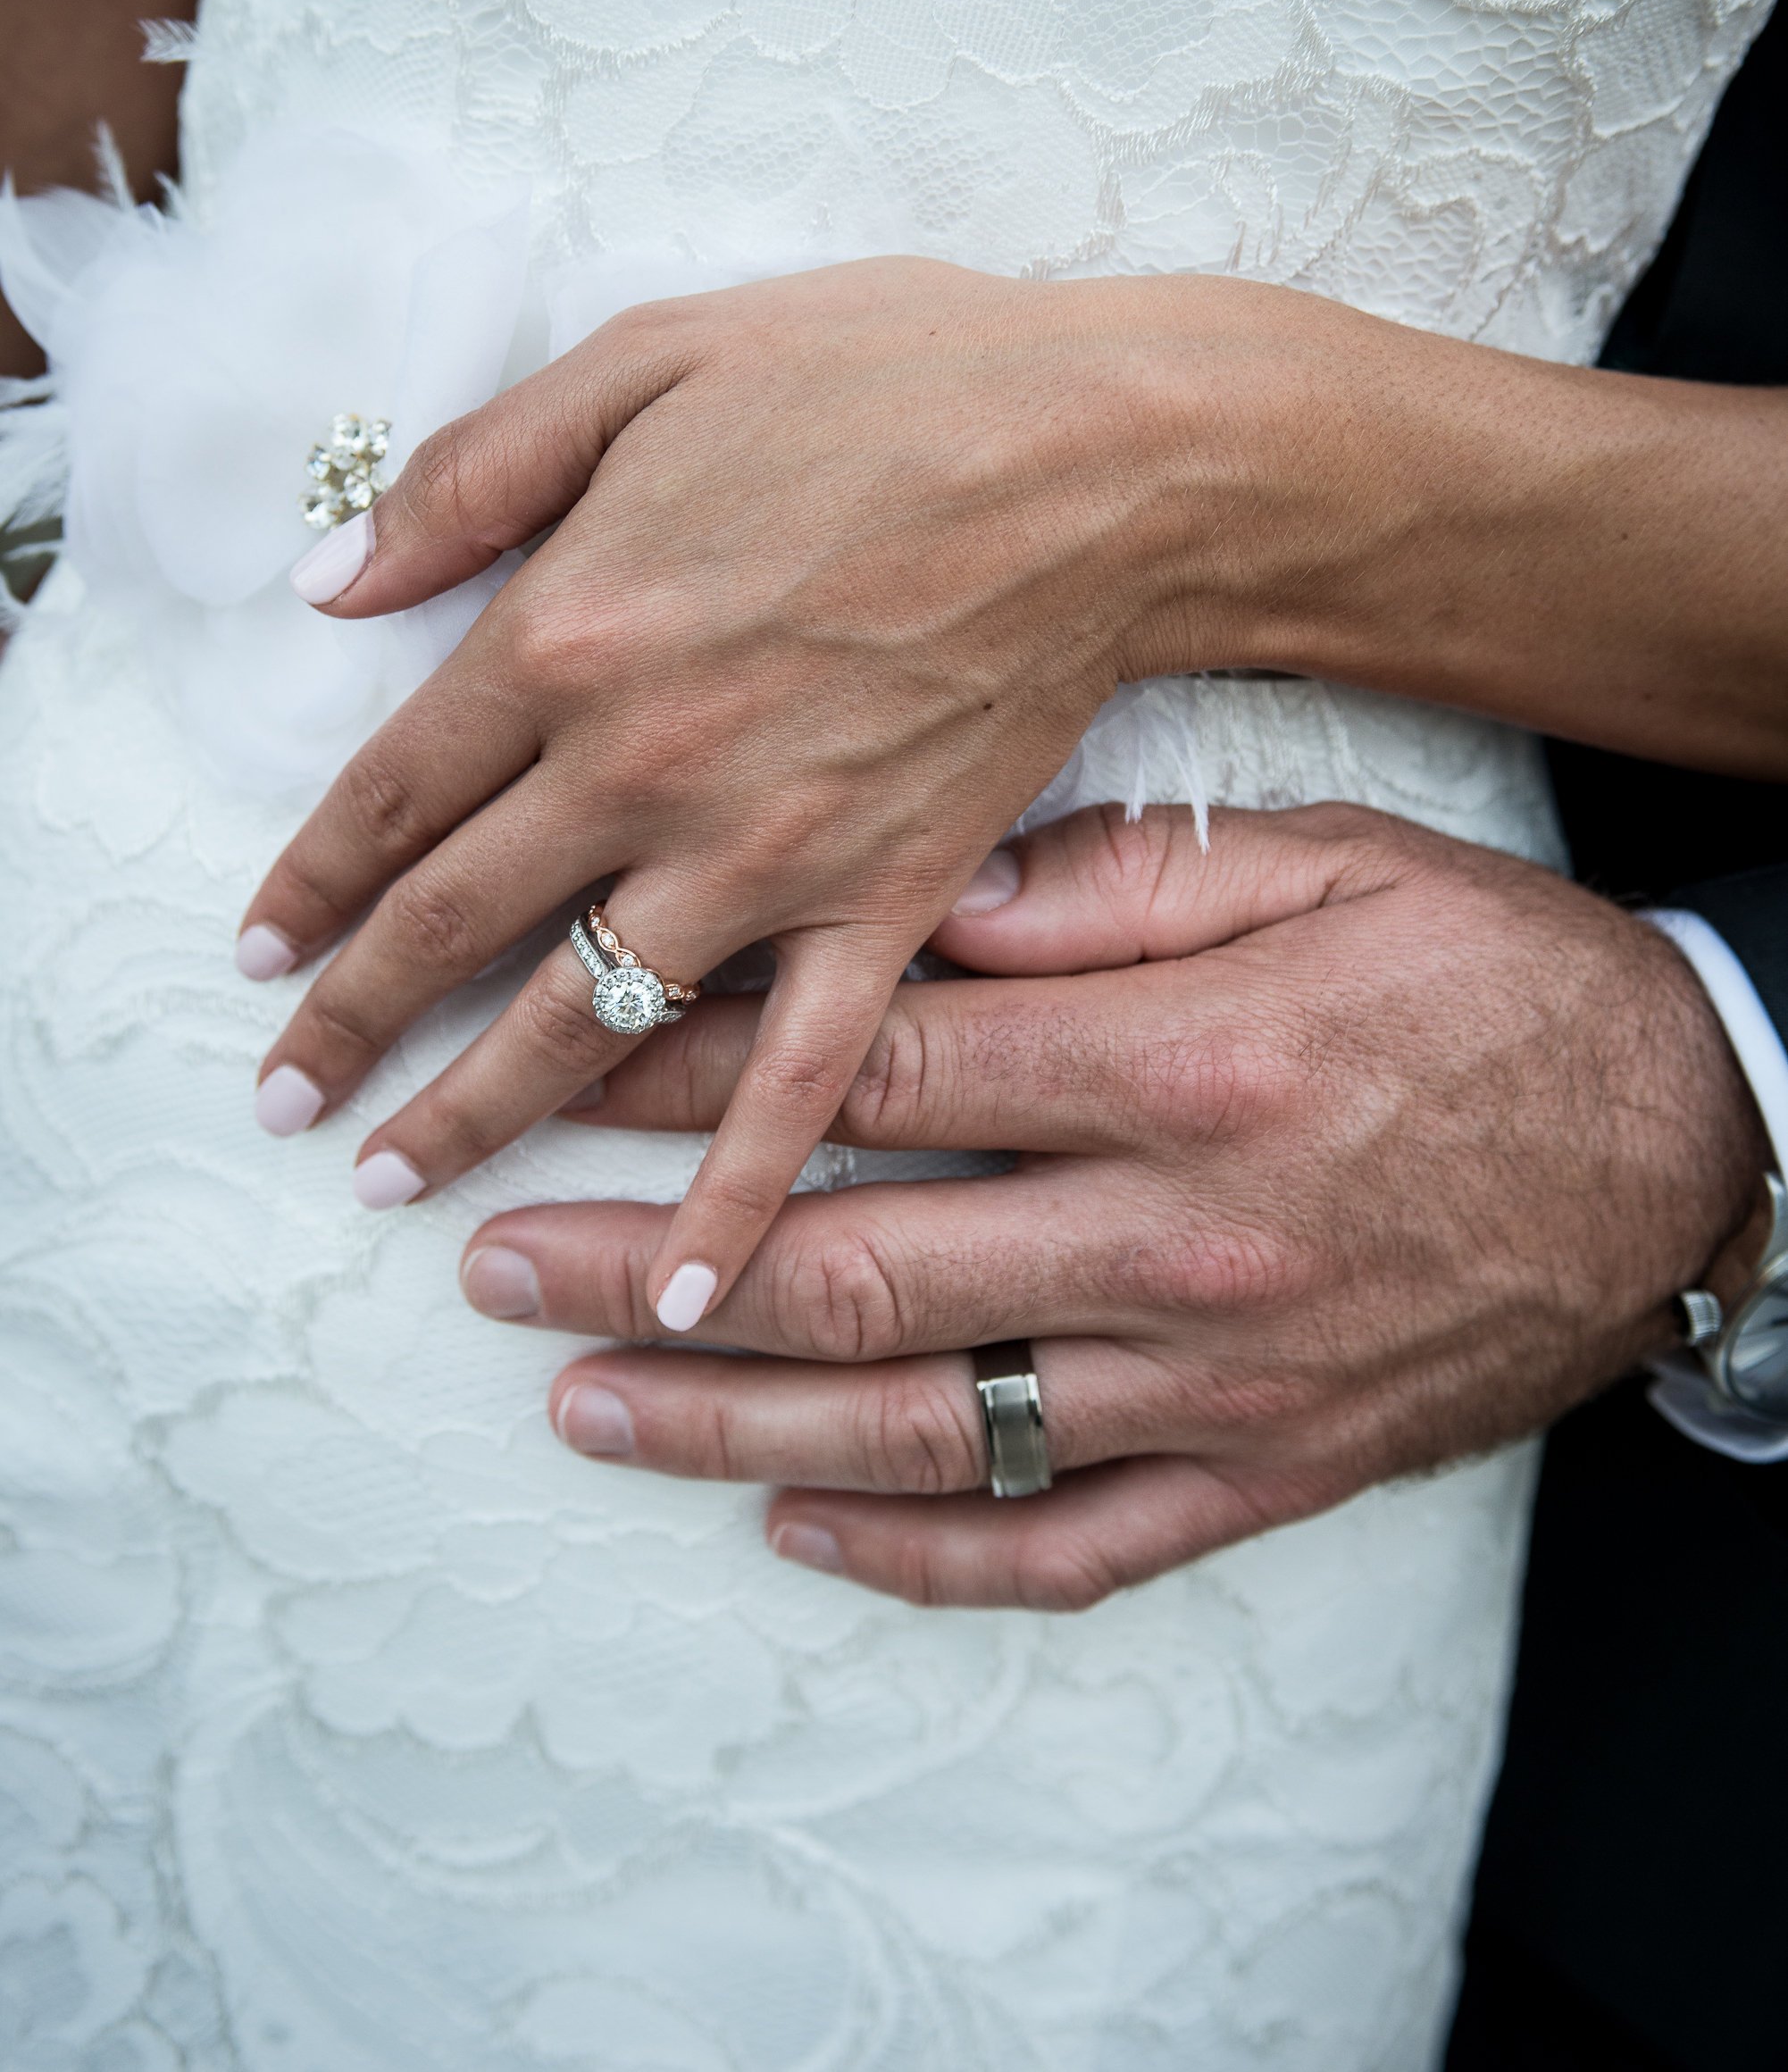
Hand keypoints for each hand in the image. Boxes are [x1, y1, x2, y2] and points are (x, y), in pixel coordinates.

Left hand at [239, 255, 1251, 1317]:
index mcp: (569, 627)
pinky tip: (687, 1289)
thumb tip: (331, 578)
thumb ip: (473, 475)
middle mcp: (642, 765)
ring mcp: (768, 853)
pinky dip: (740, 1188)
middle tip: (284, 1102)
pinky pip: (799, 1075)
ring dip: (475, 1112)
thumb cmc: (886, 378)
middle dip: (352, 1024)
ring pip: (584, 1019)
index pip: (391, 793)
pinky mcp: (890, 902)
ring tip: (394, 1185)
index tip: (257, 958)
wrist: (1106, 455)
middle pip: (455, 923)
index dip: (310, 885)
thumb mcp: (644, 359)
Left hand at [455, 802, 1766, 1607]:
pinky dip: (921, 1554)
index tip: (565, 1058)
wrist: (1687, 1150)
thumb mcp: (1331, 860)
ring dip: (728, 1416)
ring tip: (574, 1402)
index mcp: (1180, 1066)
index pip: (875, 1069)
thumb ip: (1120, 879)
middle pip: (857, 1262)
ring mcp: (1214, 1383)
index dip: (695, 1069)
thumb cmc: (1495, 982)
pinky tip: (796, 1526)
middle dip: (648, 1266)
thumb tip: (929, 890)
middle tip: (489, 1259)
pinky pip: (1066, 1551)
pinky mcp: (1264, 1472)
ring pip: (927, 1424)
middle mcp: (1176, 1241)